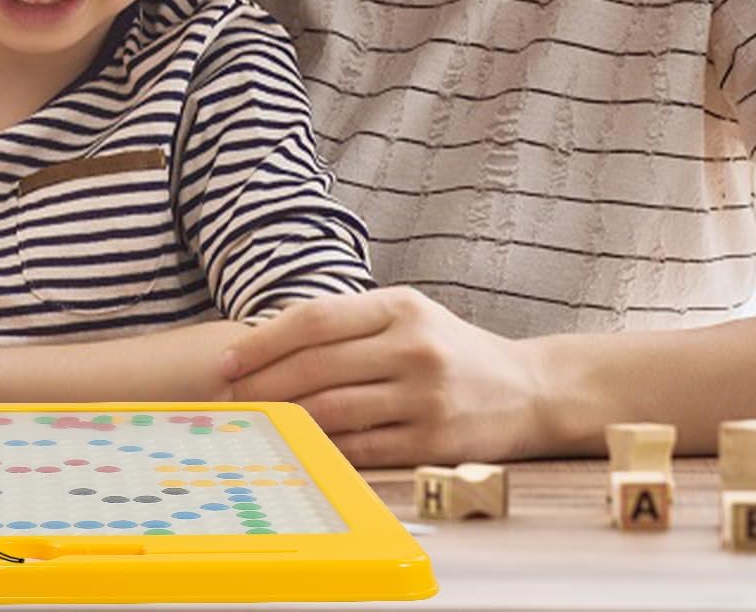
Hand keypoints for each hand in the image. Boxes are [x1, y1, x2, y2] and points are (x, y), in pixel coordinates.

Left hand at [219, 287, 545, 466]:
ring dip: (284, 419)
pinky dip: (322, 450)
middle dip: (262, 384)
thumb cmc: (450, 349)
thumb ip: (348, 324)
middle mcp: (412, 347)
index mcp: (399, 307)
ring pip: (332, 409)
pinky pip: (361, 448)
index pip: (314, 319)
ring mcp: (424, 397)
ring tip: (254, 424)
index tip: (225, 361)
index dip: (262, 341)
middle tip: (228, 399)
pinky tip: (296, 449)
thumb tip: (267, 343)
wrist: (530, 389)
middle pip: (316, 366)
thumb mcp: (407, 315)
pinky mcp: (434, 442)